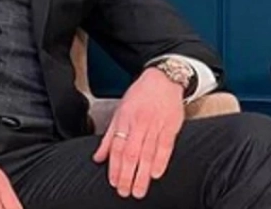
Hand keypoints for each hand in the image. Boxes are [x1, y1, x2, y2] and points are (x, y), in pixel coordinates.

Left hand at [92, 67, 184, 198]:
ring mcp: (156, 125)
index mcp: (125, 119)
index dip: (115, 167)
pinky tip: (156, 174)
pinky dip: (161, 161)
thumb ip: (109, 137)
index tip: (114, 182)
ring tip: (139, 189)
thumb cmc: (140, 95)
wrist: (163, 79)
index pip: (117, 147)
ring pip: (148, 153)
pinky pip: (166, 146)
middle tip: (125, 191)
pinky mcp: (171, 126)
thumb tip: (98, 157)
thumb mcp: (119, 112)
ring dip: (143, 174)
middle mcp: (139, 123)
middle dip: (127, 175)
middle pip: (131, 153)